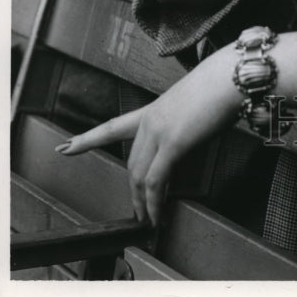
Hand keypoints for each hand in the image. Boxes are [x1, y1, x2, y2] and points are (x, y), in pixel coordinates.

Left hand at [56, 42, 244, 225]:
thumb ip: (185, 125)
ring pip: (139, 176)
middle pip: (131, 163)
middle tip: (137, 212)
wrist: (232, 76)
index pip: (113, 127)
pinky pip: (155, 181)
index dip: (87, 139)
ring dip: (142, 203)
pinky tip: (157, 215)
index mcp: (154, 109)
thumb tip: (189, 141)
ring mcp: (158, 131)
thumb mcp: (195, 106)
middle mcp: (150, 120)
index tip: (64, 147)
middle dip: (131, 192)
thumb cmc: (222, 85)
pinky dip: (154, 203)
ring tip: (148, 220)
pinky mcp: (173, 143)